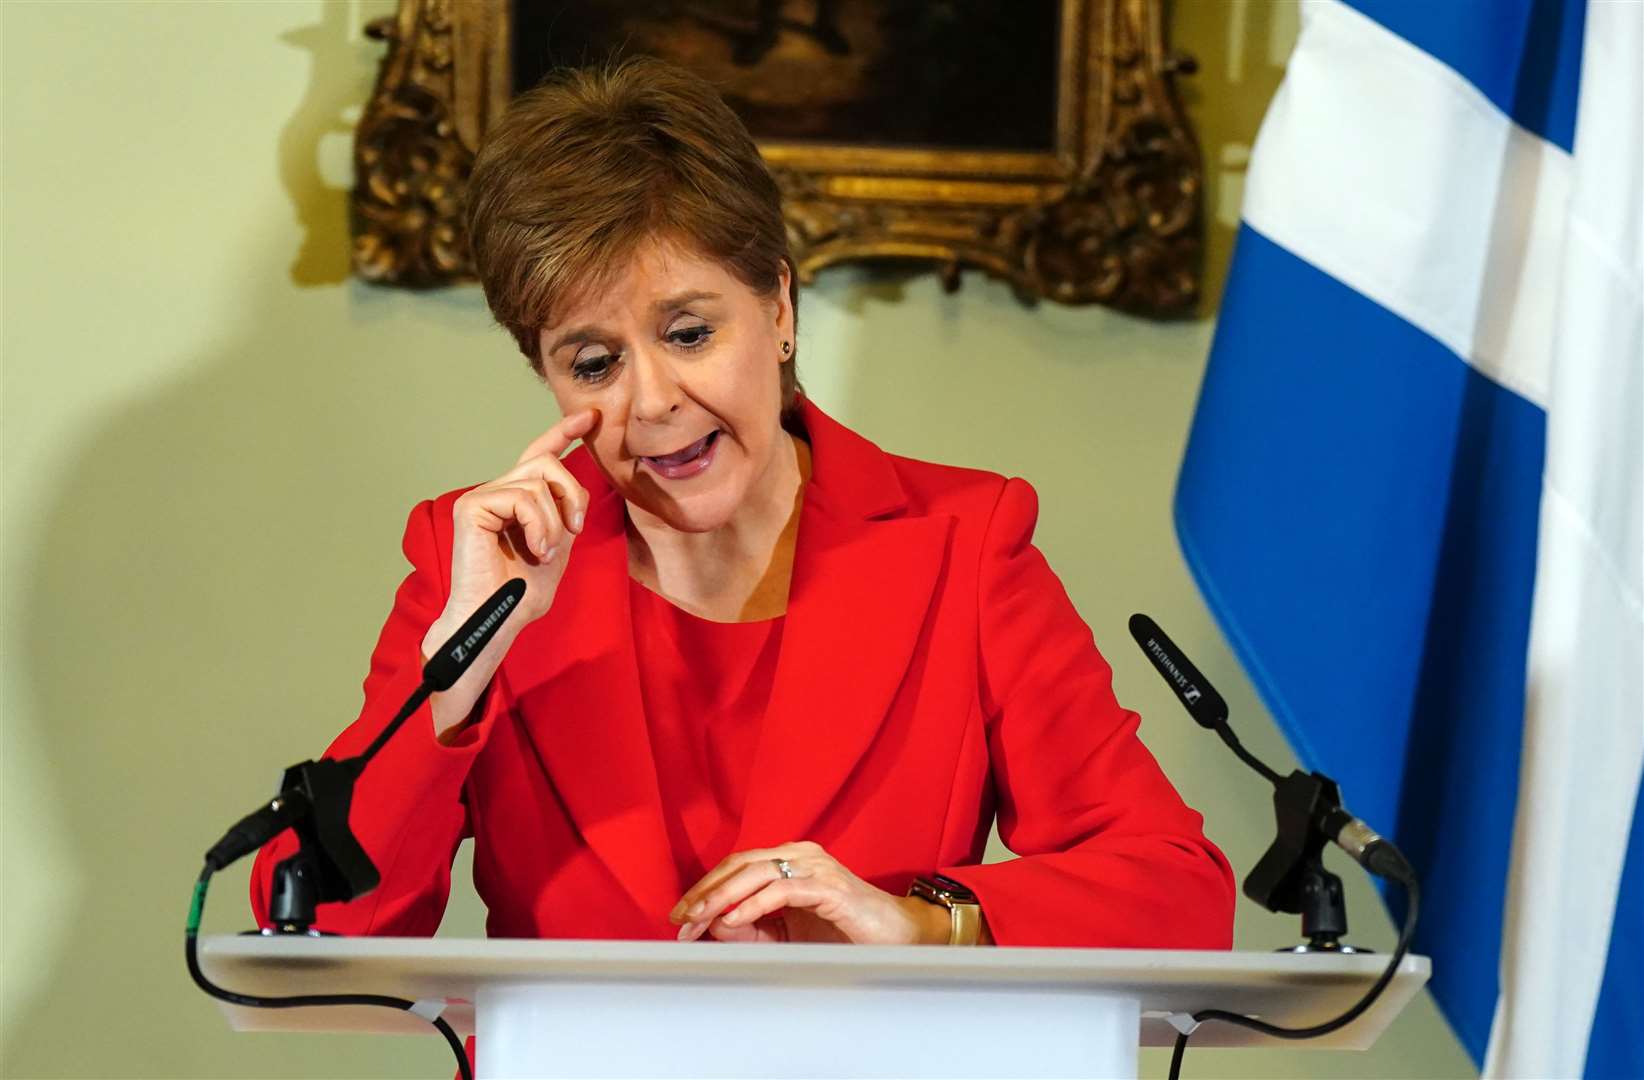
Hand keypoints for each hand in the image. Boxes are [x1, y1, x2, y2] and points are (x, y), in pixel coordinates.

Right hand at [422, 409, 597, 736]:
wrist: (500, 618)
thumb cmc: (523, 592)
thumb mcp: (558, 543)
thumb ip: (564, 511)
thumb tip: (578, 482)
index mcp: (516, 499)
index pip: (539, 454)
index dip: (563, 432)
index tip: (590, 418)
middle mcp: (496, 491)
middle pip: (547, 463)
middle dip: (571, 494)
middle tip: (574, 529)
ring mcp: (481, 497)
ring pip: (539, 482)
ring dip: (555, 522)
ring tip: (545, 551)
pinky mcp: (472, 507)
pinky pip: (523, 498)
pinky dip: (540, 525)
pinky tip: (535, 550)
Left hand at [667, 841, 944, 944]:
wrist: (899, 938)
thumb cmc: (845, 933)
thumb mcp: (788, 934)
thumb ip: (753, 928)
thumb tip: (713, 924)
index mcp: (788, 860)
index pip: (735, 867)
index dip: (704, 889)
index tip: (679, 918)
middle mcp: (799, 854)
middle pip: (739, 863)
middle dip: (705, 891)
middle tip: (679, 918)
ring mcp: (815, 866)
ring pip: (756, 872)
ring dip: (721, 897)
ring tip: (698, 919)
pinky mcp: (829, 887)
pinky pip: (782, 890)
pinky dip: (753, 904)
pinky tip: (733, 920)